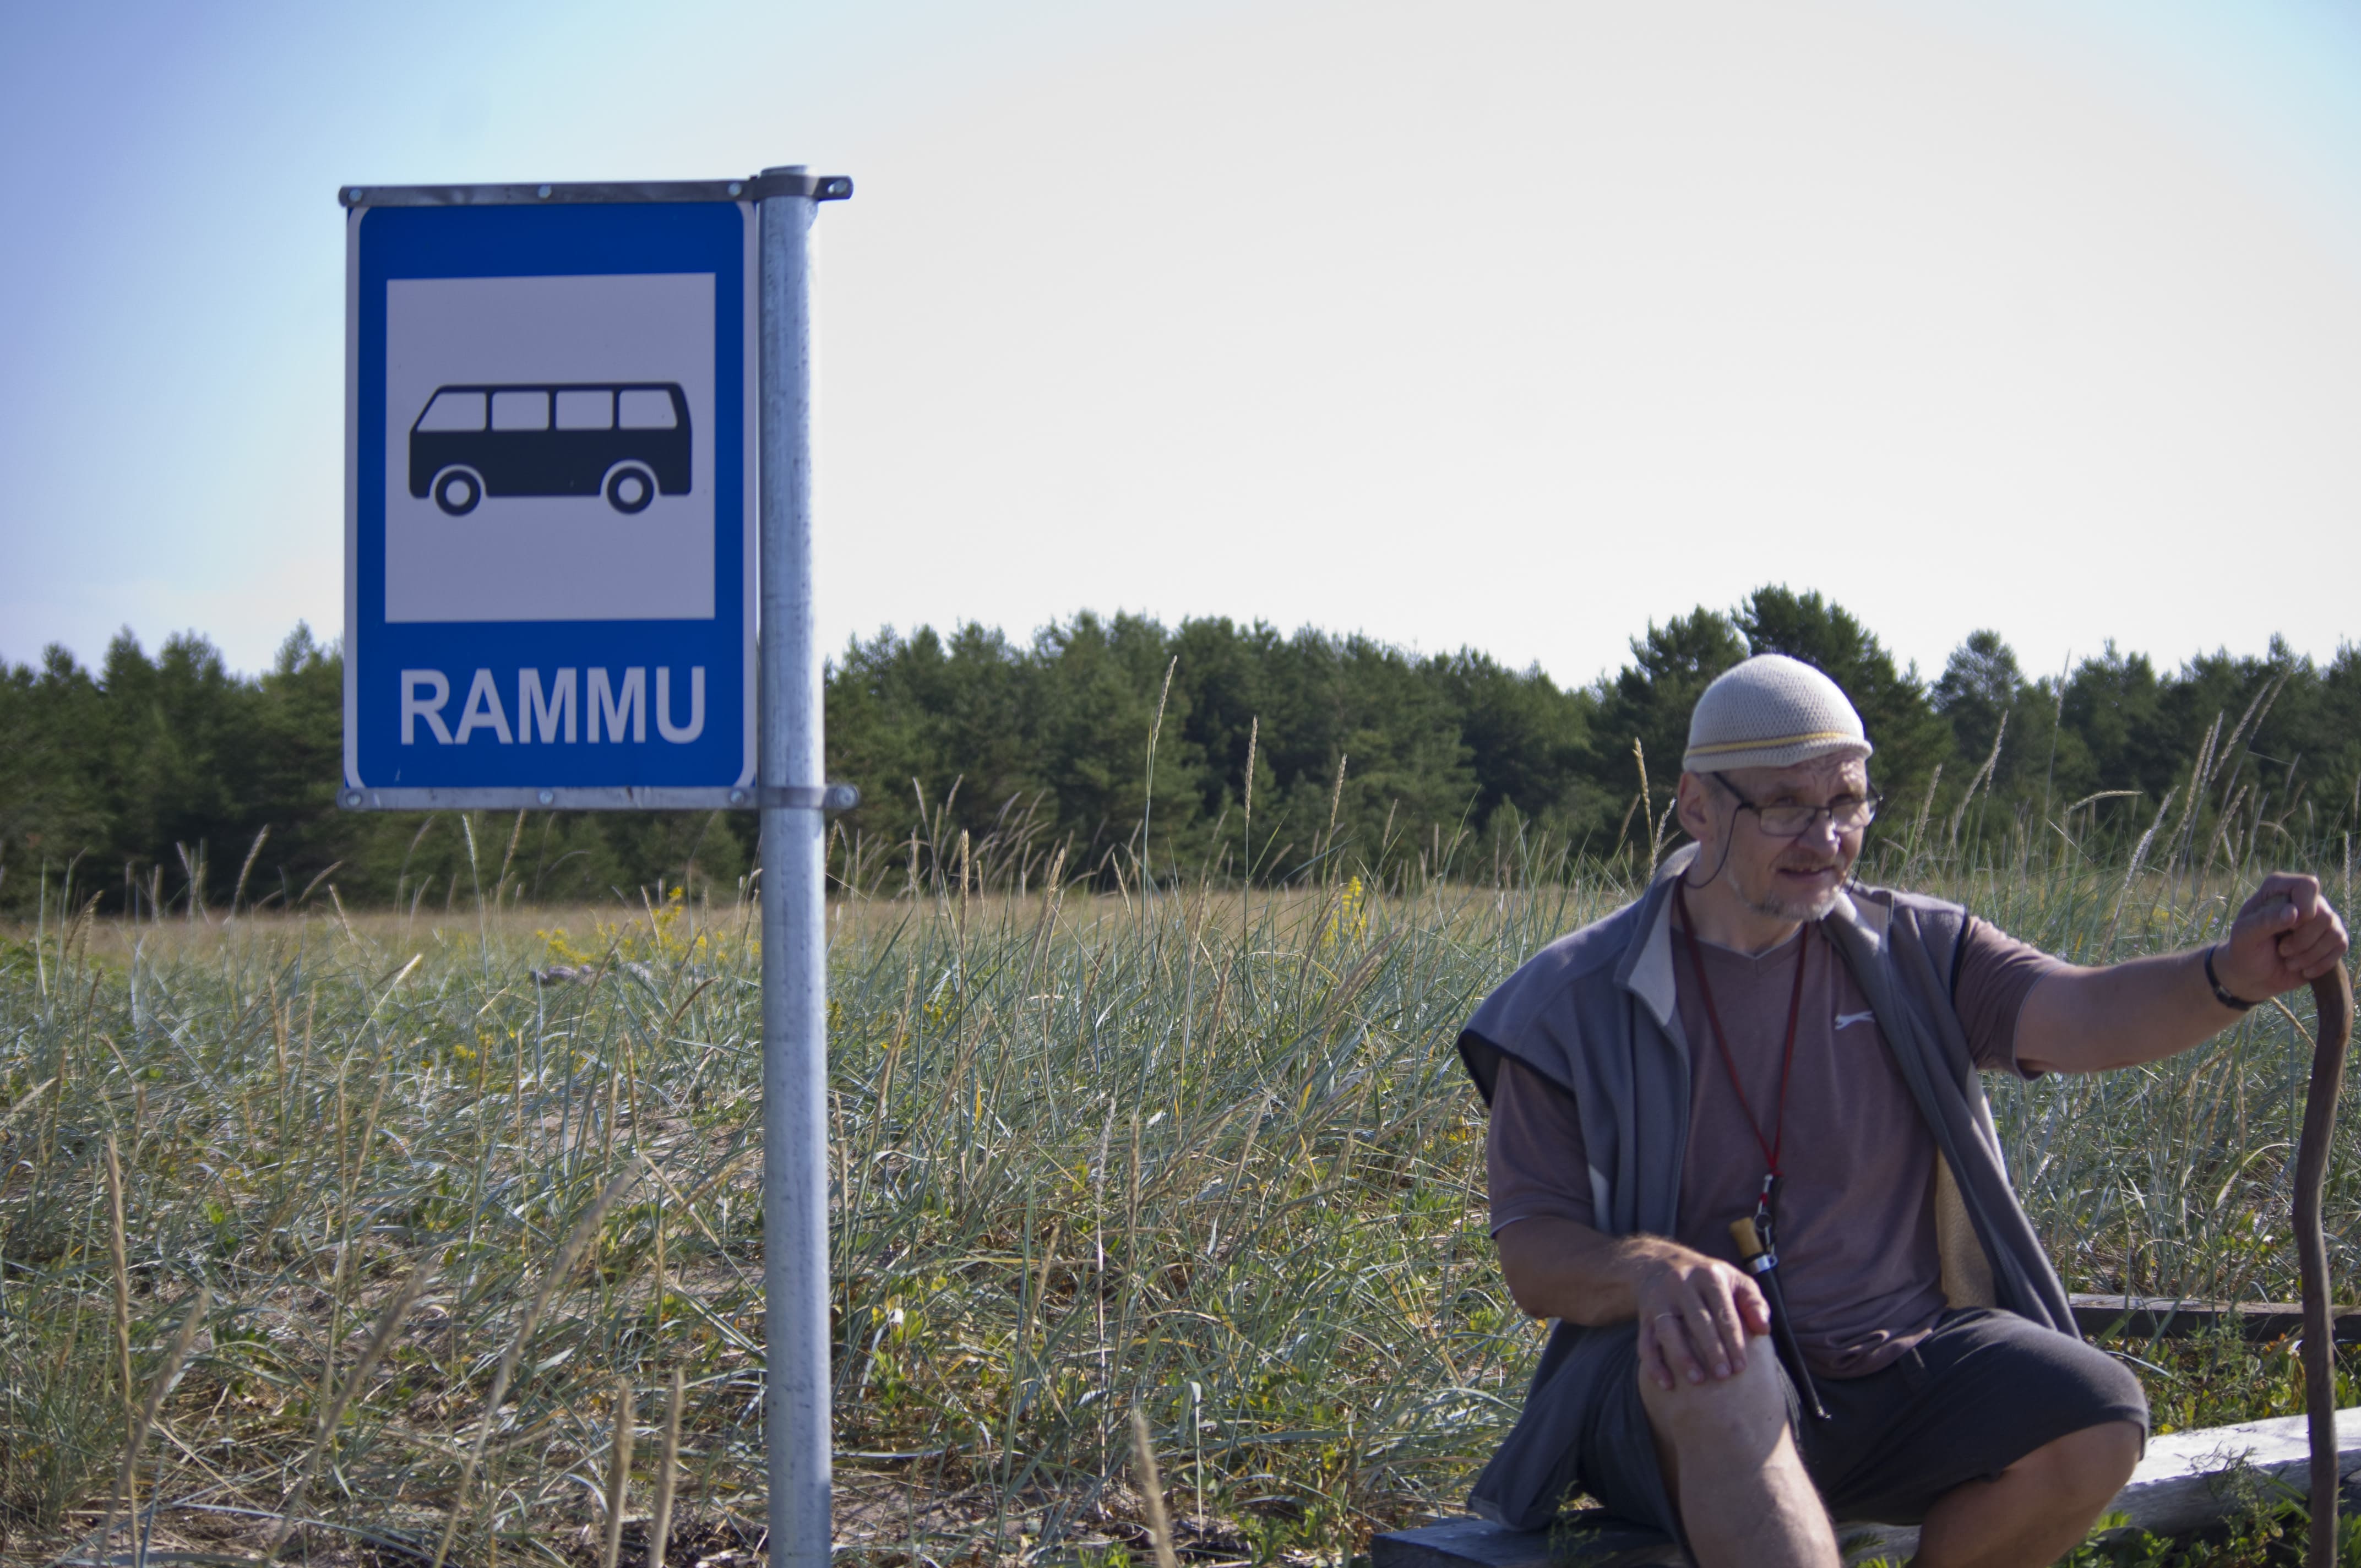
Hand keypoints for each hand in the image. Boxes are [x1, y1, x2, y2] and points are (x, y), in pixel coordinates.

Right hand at [1634, 1245, 1772, 1390]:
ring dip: (1682, 1356)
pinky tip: (1666, 1383)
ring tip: (1697, 1380)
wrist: (1660, 1263)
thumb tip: (1764, 1329)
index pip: (1723, 1311)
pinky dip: (1654, 1364)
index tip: (1742, 1367)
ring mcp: (1659, 1300)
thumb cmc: (1707, 1279)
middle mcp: (1681, 1285)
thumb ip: (1753, 1302)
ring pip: (1668, 1330)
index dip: (1733, 1340)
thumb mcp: (1734, 1280)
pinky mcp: (1644, 1315)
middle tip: (1723, 1376)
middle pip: (1697, 1320)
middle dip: (1712, 1350)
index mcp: (1708, 1276)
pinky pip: (1645, 1341)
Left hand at [2217, 873, 2350, 1001]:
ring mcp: (2321, 919)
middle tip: (2281, 950)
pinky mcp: (2331, 938)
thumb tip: (2294, 912)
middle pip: (2323, 915)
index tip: (2288, 926)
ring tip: (2288, 960)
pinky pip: (2341, 946)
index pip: (2308, 885)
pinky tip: (2303, 969)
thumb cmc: (2245, 949)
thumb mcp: (2245, 935)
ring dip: (2309, 955)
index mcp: (2279, 888)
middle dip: (2302, 940)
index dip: (2304, 908)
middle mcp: (2304, 900)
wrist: (2254, 975)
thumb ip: (2265, 920)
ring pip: (2334, 933)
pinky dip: (2320, 964)